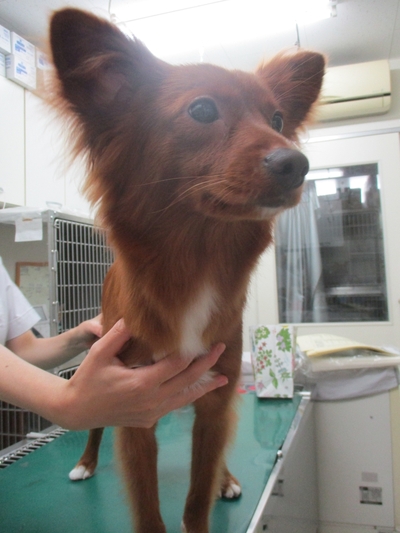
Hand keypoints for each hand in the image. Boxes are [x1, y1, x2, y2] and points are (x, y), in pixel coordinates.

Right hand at [59, 319, 227, 429]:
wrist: (76, 411)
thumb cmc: (87, 378)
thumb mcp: (100, 353)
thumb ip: (119, 334)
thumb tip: (136, 316)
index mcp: (142, 383)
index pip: (176, 365)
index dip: (192, 352)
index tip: (205, 339)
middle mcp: (151, 401)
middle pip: (187, 380)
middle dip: (207, 364)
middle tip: (221, 349)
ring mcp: (151, 413)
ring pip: (185, 399)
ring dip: (205, 387)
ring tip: (225, 380)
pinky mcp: (149, 421)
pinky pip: (173, 406)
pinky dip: (187, 396)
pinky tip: (197, 390)